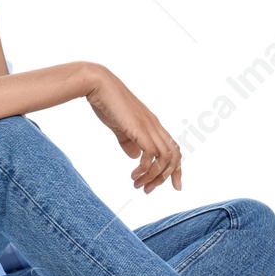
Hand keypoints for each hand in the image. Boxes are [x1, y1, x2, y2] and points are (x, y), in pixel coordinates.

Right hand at [84, 66, 182, 192]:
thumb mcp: (119, 126)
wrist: (98, 85)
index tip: (175, 186)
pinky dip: (145, 169)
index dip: (176, 169)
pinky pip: (151, 154)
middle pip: (174, 157)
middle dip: (165, 178)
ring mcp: (149, 127)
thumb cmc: (106, 102)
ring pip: (165, 158)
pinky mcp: (139, 129)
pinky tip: (134, 175)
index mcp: (153, 125)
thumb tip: (135, 156)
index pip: (173, 149)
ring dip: (154, 177)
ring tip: (139, 186)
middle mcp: (155, 126)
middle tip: (148, 191)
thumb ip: (128, 141)